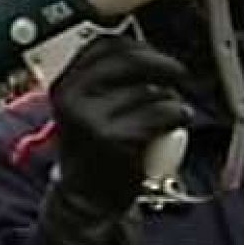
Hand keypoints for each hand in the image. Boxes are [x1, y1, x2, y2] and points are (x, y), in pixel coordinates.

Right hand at [40, 32, 193, 244]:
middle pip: (128, 60)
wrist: (85, 199)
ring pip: (149, 90)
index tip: (154, 54)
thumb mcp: (85, 109)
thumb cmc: (93, 151)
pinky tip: (178, 121)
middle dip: (161, 62)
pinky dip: (178, 114)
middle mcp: (72, 98)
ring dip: (171, 97)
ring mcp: (92, 118)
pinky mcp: (116, 139)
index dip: (136, 45)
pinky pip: (160, 113)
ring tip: (171, 111)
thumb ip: (104, 81)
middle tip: (179, 72)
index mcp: (64, 85)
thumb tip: (147, 52)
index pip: (103, 46)